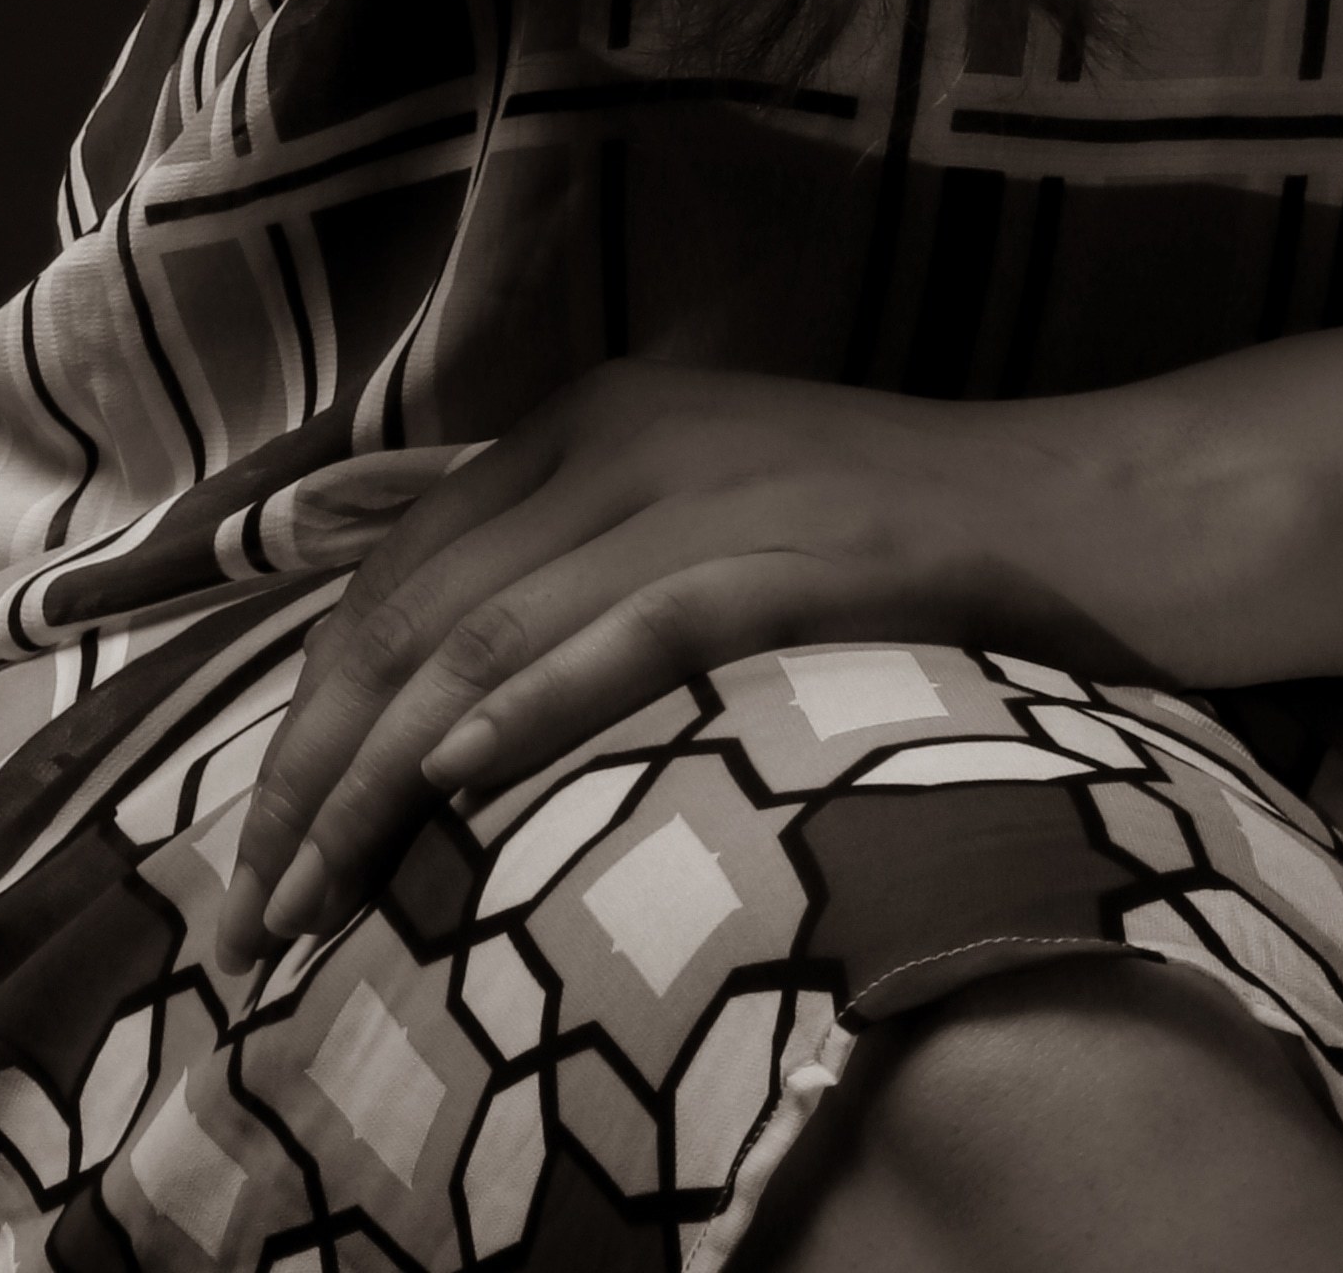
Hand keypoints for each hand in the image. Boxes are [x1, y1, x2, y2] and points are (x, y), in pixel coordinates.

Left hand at [231, 360, 1169, 949]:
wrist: (1089, 514)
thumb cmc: (895, 554)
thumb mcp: (704, 528)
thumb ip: (577, 586)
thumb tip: (428, 734)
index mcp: (593, 421)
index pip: (393, 576)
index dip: (306, 722)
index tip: (257, 855)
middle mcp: (629, 435)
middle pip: (412, 614)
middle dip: (312, 777)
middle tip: (253, 921)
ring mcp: (712, 486)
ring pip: (488, 633)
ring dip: (379, 782)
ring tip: (316, 908)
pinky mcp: (793, 549)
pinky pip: (628, 628)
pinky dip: (529, 706)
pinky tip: (458, 785)